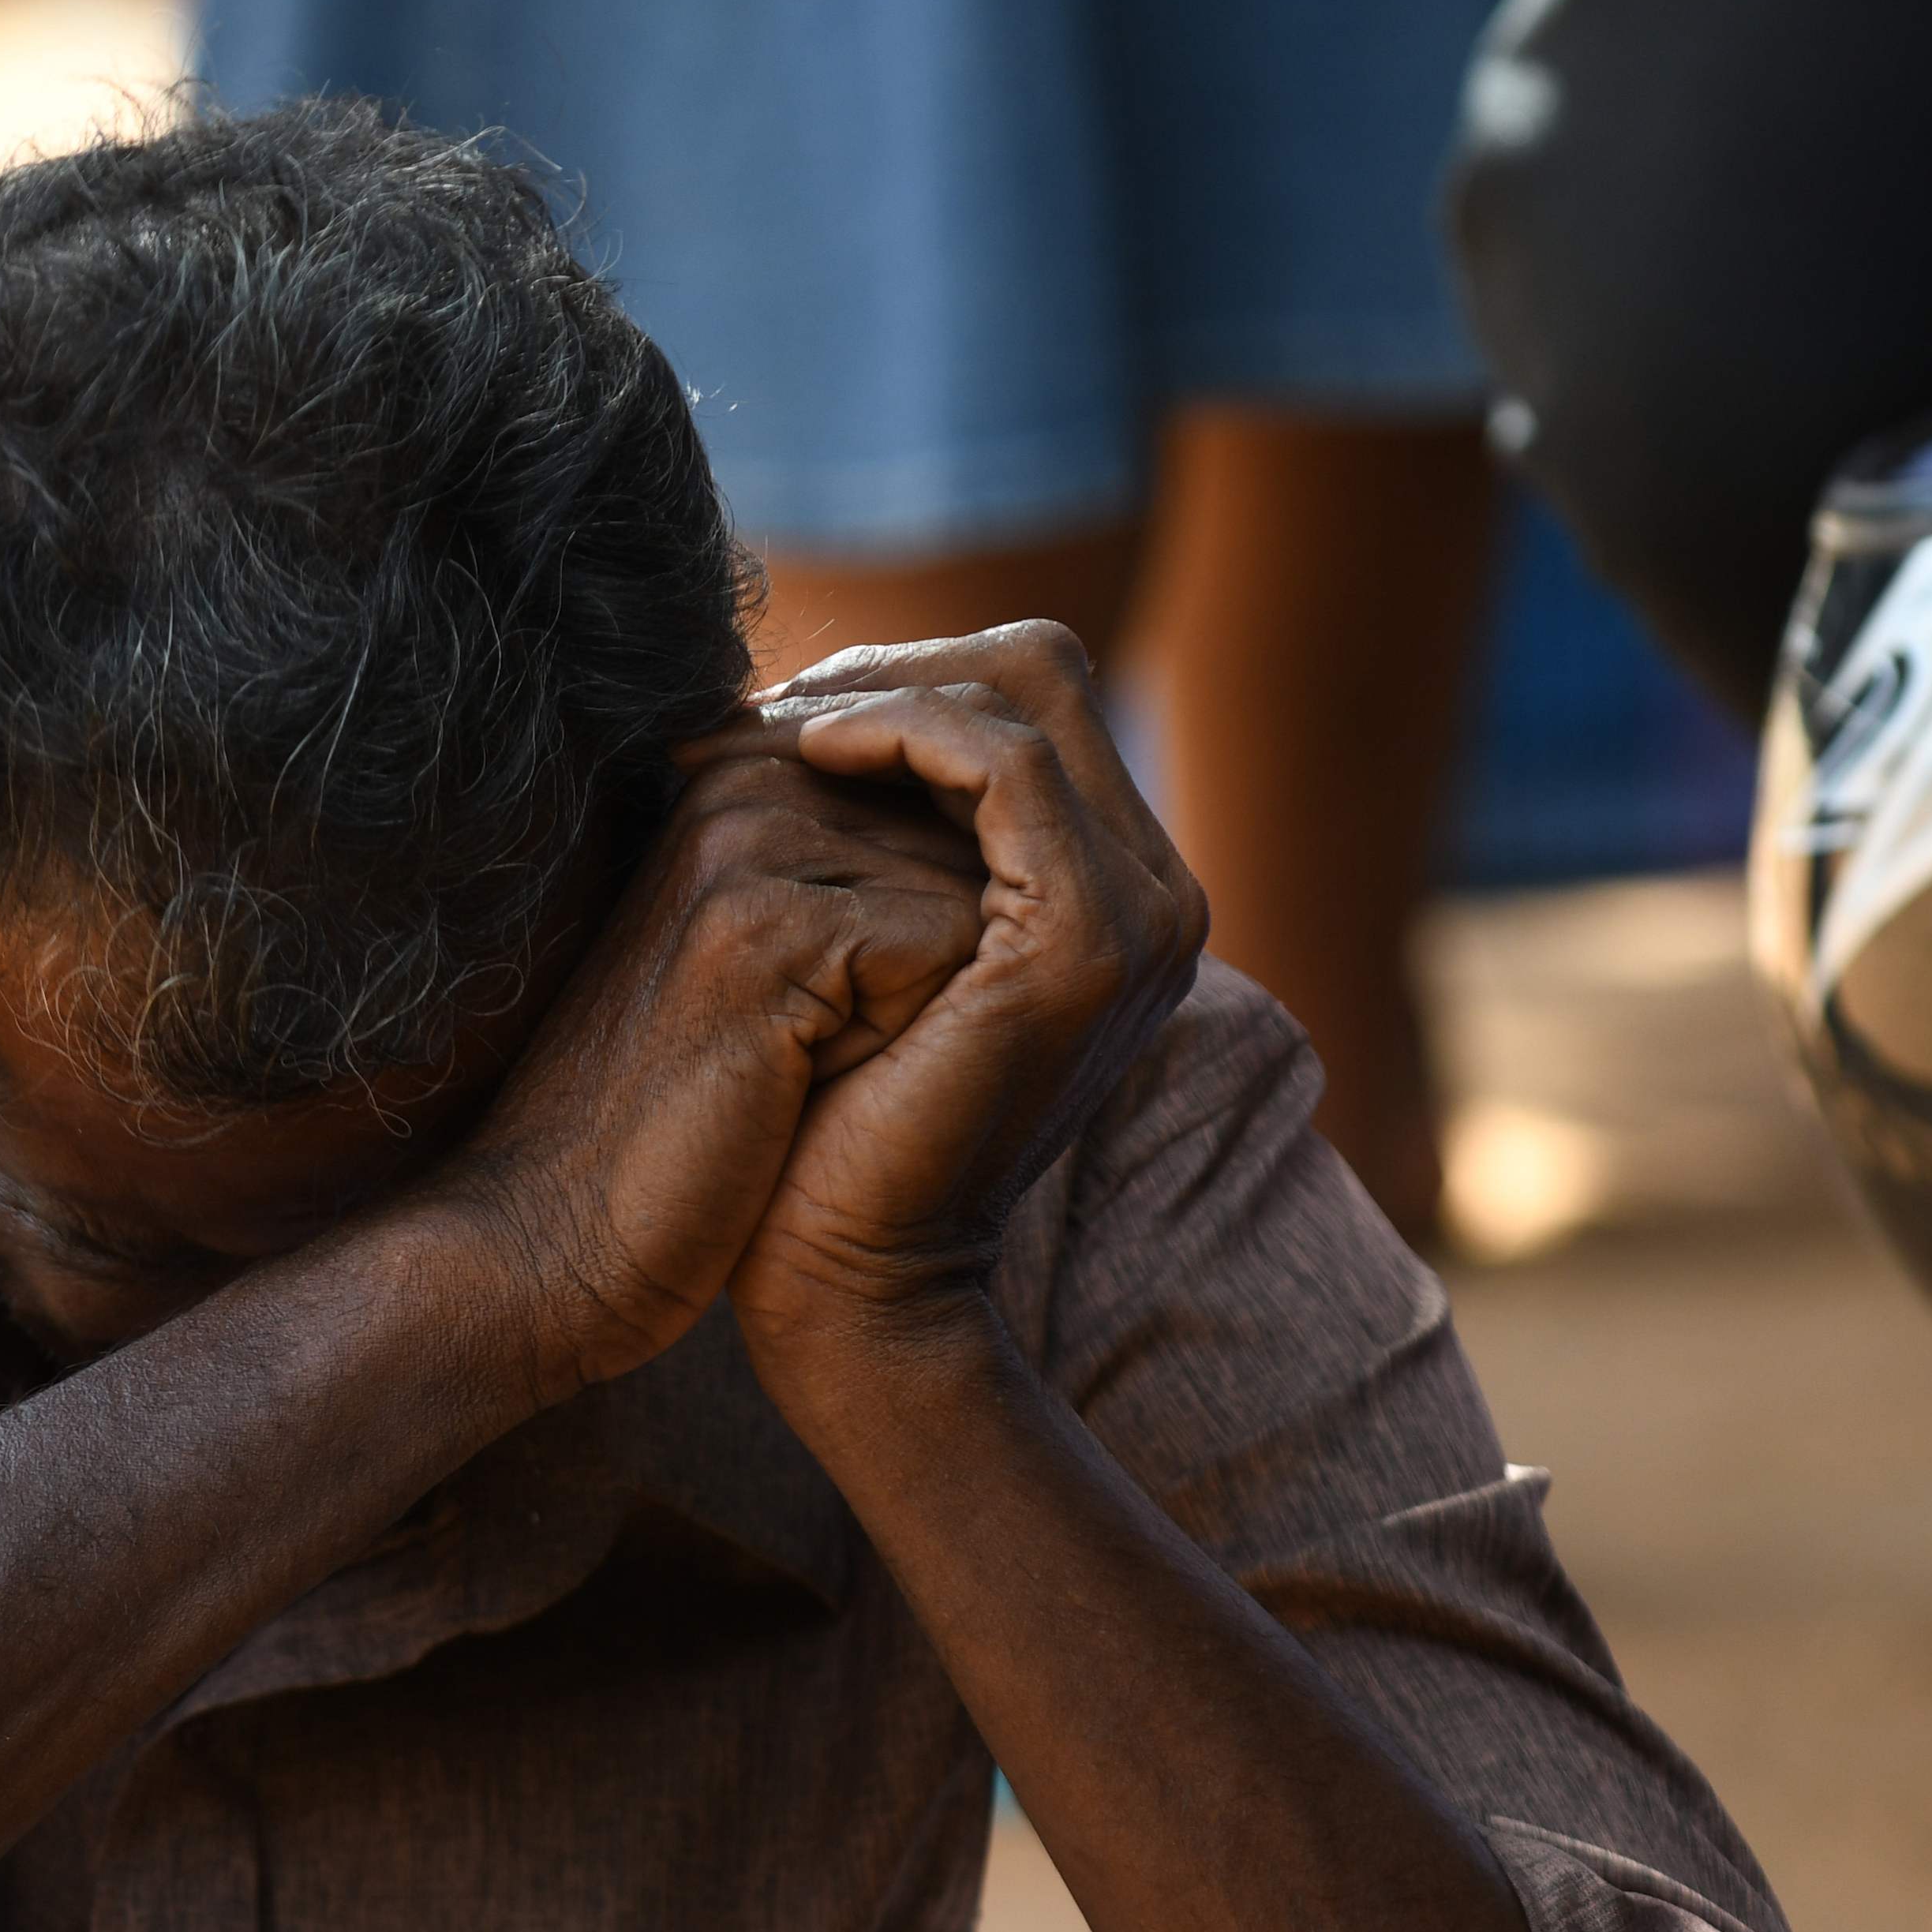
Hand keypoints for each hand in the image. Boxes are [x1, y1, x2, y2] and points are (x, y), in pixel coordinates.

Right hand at [420, 738, 985, 1399]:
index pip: (938, 798)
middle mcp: (741, 782)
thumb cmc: (677, 1124)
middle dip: (936, 960)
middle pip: (964, 836)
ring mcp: (748, 842)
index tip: (819, 1019)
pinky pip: (945, 942)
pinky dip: (907, 1034)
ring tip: (797, 1065)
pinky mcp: (767, 920)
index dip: (928, 932)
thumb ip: (857, 878)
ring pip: (970, 885)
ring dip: (924, 1001)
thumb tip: (998, 854)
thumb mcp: (774, 973)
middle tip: (806, 1052)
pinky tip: (802, 1086)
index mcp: (737, 777)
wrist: (551, 1235)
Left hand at [721, 624, 1203, 1376]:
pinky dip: (903, 734)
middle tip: (773, 703)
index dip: (899, 674)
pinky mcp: (1090, 943)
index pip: (1027, 696)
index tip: (777, 706)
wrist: (845, 1268)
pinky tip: (809, 754)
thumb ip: (891, 832)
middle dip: (896, 663)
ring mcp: (1142, 917)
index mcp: (1117, 887)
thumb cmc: (830, 1114)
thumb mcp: (873, 939)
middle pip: (1040, 670)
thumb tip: (810, 692)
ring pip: (1027, 695)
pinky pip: (1006, 766)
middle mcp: (1158, 894)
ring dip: (884, 689)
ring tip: (774, 728)